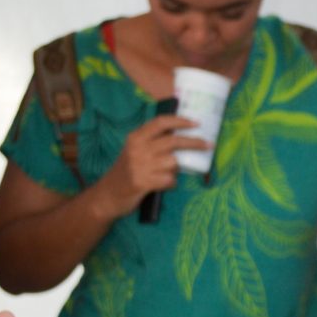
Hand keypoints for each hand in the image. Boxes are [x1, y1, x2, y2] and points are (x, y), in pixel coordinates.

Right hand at [92, 114, 211, 218]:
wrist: (107, 195)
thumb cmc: (125, 172)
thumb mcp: (134, 151)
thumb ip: (152, 143)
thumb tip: (181, 136)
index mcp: (135, 138)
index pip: (160, 122)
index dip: (180, 121)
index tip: (197, 123)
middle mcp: (137, 149)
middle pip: (173, 141)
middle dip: (194, 142)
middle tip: (209, 144)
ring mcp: (140, 165)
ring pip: (173, 163)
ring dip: (176, 170)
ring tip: (166, 175)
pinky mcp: (143, 182)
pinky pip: (169, 180)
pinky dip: (170, 183)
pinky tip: (162, 185)